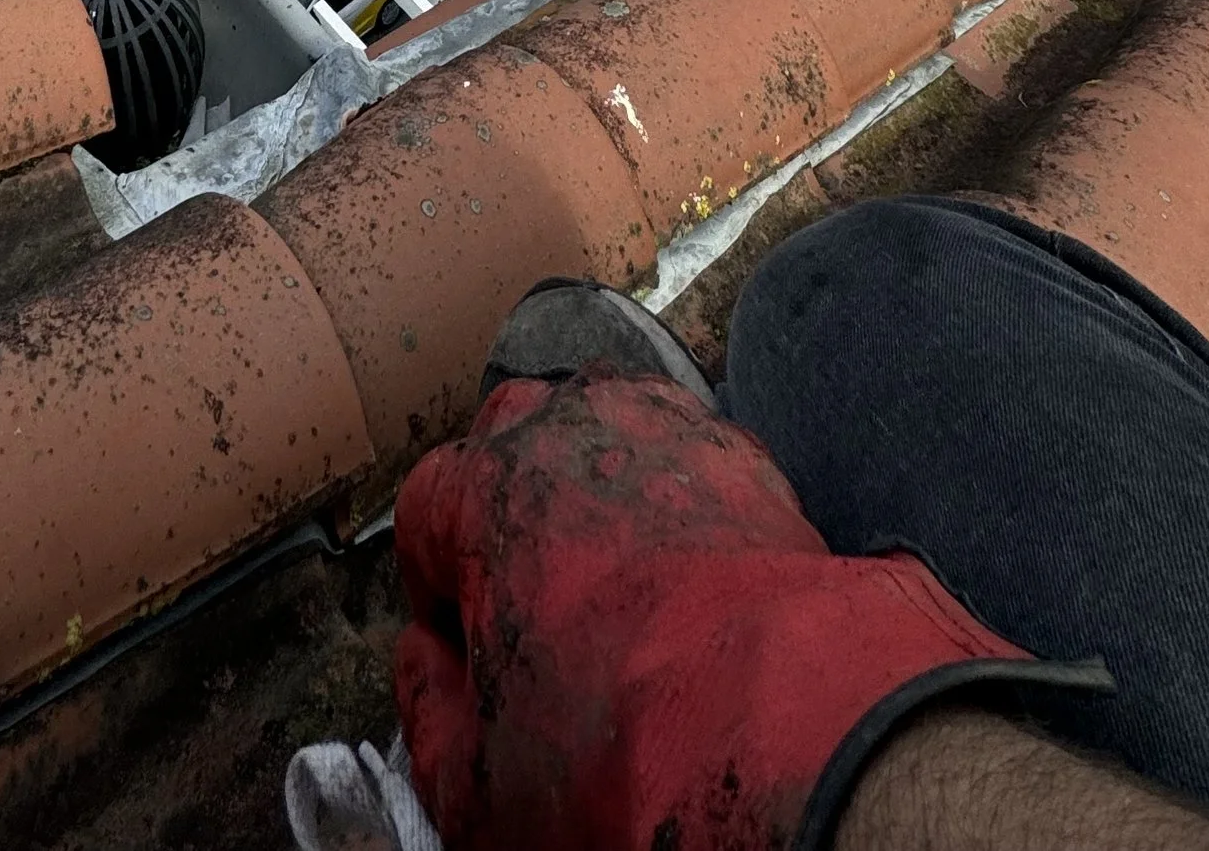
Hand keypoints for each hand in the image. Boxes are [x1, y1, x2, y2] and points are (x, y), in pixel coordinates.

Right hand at [394, 374, 1046, 850]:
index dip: (434, 579)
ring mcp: (662, 429)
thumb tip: (423, 663)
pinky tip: (694, 570)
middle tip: (532, 592)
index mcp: (482, 494)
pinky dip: (680, 495)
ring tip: (616, 574)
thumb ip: (425, 709)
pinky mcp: (748, 452)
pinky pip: (690, 452)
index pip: (425, 507)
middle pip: (511, 434)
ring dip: (594, 479)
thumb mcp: (473, 784)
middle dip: (508, 499)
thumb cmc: (619, 752)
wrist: (785, 730)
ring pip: (604, 424)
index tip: (460, 636)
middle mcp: (566, 431)